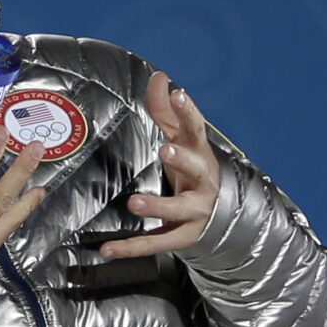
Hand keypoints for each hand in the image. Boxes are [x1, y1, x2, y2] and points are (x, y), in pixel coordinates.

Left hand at [100, 72, 220, 257]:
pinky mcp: (184, 235)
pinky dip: (132, 247)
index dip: (189, 112)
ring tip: (134, 202)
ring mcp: (197, 211)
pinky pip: (158, 242)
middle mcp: (204, 182)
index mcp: (200, 154)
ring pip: (180, 209)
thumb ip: (166, 111)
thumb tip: (160, 76)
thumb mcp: (180, 140)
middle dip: (182, 159)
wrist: (217, 215)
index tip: (180, 94)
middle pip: (197, 168)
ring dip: (159, 205)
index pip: (197, 129)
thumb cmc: (192, 169)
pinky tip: (108, 249)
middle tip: (165, 149)